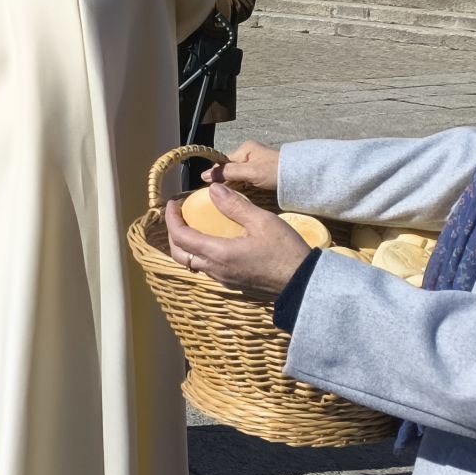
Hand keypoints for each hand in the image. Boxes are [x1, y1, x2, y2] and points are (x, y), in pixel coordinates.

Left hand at [164, 185, 309, 296]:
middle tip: (178, 216)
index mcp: (219, 253)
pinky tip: (213, 241)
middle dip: (173, 233)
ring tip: (193, 226)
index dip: (172, 219)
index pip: (181, 237)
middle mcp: (216, 270)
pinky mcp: (233, 283)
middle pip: (179, 254)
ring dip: (185, 245)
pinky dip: (200, 254)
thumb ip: (235, 206)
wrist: (304, 283)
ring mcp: (224, 279)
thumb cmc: (285, 251)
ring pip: (192, 263)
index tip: (173, 204)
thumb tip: (213, 190)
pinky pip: (206, 269)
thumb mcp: (262, 222)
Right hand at [204, 141, 279, 195]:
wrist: (302, 176)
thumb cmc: (275, 172)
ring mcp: (257, 164)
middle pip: (230, 170)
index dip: (216, 176)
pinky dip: (244, 188)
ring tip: (231, 199)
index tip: (211, 191)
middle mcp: (250, 154)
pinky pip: (248, 180)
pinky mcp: (264, 173)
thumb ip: (227, 173)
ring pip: (238, 176)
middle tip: (221, 198)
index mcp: (245, 149)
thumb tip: (203, 175)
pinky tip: (243, 197)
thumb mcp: (249, 172)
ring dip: (235, 187)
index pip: (223, 163)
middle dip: (226, 182)